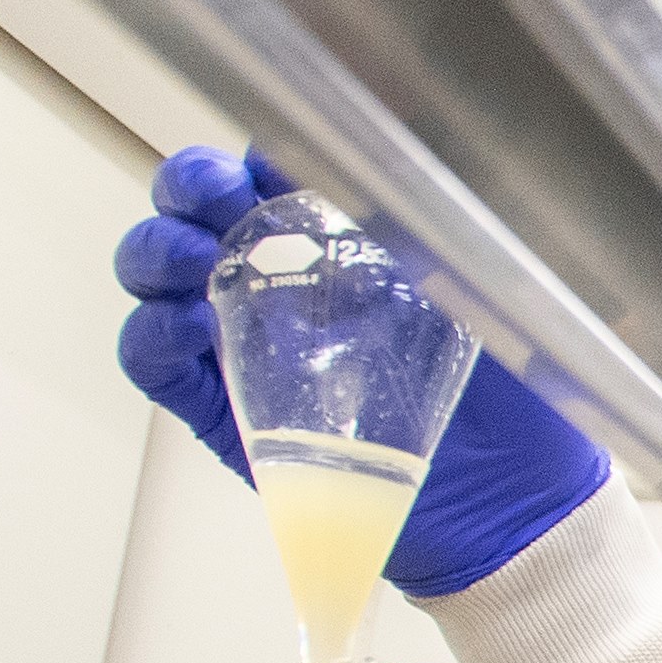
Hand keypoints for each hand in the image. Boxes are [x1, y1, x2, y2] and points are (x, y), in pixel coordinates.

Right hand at [112, 145, 614, 594]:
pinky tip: (180, 327)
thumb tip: (369, 166)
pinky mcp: (224, 413)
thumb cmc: (510, 396)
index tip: (259, 157)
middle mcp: (283, 288)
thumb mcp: (476, 295)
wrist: (510, 505)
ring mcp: (246, 347)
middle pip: (196, 215)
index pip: (268, 178)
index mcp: (342, 246)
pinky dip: (150, 336)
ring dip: (156, 255)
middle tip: (209, 197)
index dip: (248, 158)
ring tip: (189, 262)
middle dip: (186, 190)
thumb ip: (427, 233)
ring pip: (160, 281)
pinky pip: (157, 364)